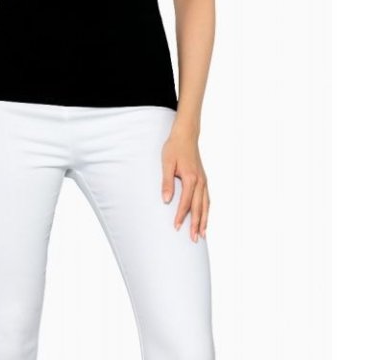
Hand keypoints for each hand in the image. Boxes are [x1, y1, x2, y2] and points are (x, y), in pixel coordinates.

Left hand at [161, 128, 208, 242]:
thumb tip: (166, 200)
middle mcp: (200, 182)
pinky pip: (207, 199)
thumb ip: (167, 182)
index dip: (181, 216)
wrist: (186, 135)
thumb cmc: (174, 148)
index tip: (177, 227)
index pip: (185, 203)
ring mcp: (204, 181)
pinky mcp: (204, 179)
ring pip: (206, 205)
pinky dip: (207, 210)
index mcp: (191, 178)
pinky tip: (205, 218)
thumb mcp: (167, 163)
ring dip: (204, 220)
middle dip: (196, 224)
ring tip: (202, 234)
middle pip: (198, 207)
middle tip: (193, 239)